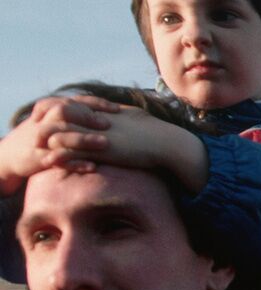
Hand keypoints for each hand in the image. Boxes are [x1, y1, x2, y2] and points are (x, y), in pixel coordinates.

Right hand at [0, 94, 116, 194]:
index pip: (74, 100)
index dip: (95, 103)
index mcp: (50, 111)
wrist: (9, 155)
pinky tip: (92, 166)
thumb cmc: (40, 136)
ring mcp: (41, 140)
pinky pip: (58, 160)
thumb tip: (105, 111)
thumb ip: (73, 114)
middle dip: (86, 116)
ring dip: (84, 138)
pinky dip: (75, 163)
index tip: (116, 109)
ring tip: (105, 143)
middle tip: (107, 124)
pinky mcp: (39, 158)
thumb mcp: (52, 120)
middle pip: (64, 111)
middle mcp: (45, 122)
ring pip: (61, 134)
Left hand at [42, 103, 207, 190]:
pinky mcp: (104, 151)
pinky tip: (55, 163)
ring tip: (43, 150)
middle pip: (62, 115)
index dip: (62, 112)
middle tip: (42, 135)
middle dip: (50, 124)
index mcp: (104, 110)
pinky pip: (75, 153)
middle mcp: (98, 120)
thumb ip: (121, 112)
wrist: (168, 143)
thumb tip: (117, 111)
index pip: (73, 105)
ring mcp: (99, 135)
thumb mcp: (134, 116)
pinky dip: (62, 157)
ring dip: (51, 141)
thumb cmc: (156, 132)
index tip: (55, 122)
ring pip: (64, 133)